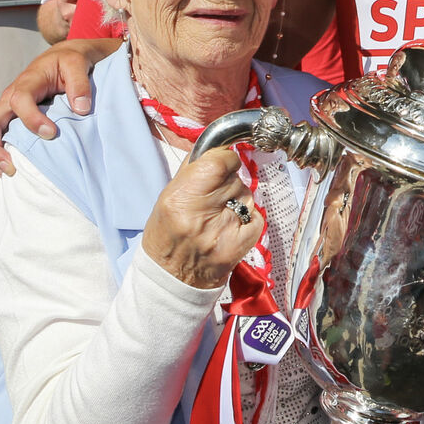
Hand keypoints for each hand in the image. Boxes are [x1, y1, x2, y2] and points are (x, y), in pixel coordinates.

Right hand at [0, 40, 113, 175]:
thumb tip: (81, 108)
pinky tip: (5, 167)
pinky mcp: (10, 117)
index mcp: (28, 82)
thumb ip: (80, 84)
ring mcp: (8, 108)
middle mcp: (11, 96)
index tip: (51, 133)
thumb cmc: (69, 61)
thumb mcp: (78, 64)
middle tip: (11, 167)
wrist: (63, 58)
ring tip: (5, 172)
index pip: (20, 100)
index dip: (32, 119)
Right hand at [142, 147, 261, 288]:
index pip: (220, 162)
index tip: (221, 164)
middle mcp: (203, 216)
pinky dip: (248, 218)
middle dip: (228, 182)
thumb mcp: (168, 196)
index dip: (225, 158)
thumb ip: (194, 169)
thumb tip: (220, 146)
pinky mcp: (241, 246)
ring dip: (237, 200)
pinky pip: (257, 216)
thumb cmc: (166, 232)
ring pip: (247, 197)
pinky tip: (230, 227)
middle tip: (213, 197)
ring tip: (218, 215)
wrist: (171, 278)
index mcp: (181, 200)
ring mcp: (224, 233)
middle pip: (235, 179)